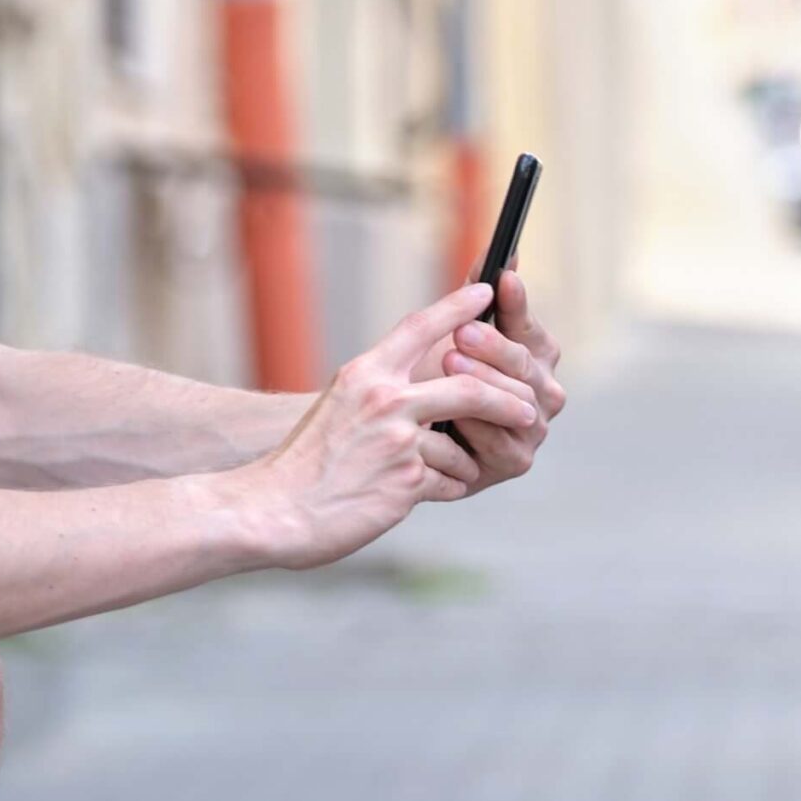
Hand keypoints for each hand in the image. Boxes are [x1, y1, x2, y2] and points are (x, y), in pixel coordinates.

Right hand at [247, 282, 536, 566]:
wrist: (272, 510)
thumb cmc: (307, 461)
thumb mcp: (340, 405)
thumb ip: (382, 389)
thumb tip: (432, 381)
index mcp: (365, 373)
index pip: (419, 326)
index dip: (456, 306)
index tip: (486, 291)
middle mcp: (383, 399)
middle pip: (469, 385)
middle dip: (507, 398)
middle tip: (528, 408)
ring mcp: (396, 440)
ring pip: (464, 441)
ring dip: (465, 459)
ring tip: (451, 470)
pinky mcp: (405, 482)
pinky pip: (451, 480)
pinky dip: (447, 486)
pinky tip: (425, 492)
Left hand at [411, 270, 566, 492]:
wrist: (406, 441)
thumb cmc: (434, 380)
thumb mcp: (452, 332)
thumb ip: (477, 293)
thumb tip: (506, 250)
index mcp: (535, 355)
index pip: (529, 326)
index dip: (516, 305)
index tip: (503, 282)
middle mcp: (543, 390)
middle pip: (524, 364)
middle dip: (493, 346)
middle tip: (462, 332)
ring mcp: (533, 427)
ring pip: (515, 401)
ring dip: (482, 383)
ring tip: (450, 364)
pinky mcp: (517, 461)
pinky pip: (500, 441)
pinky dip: (476, 427)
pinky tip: (452, 415)